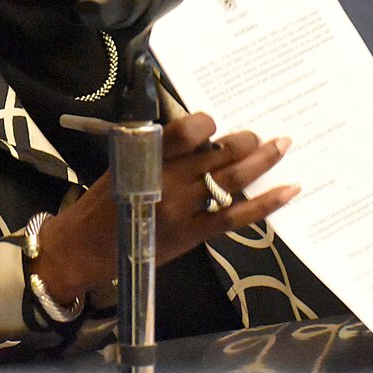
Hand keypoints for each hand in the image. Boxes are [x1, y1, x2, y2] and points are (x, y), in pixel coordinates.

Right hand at [33, 113, 297, 303]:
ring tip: (281, 146)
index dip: (205, 123)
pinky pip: (236, 216)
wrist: (84, 249)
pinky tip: (288, 190)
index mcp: (145, 159)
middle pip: (217, 154)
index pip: (185, 131)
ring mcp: (184, 210)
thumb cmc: (101, 203)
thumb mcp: (121, 165)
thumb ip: (156, 151)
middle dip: (244, 141)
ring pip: (232, 180)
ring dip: (261, 161)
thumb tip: (197, 137)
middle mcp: (168, 182)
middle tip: (259, 134)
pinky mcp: (194, 235)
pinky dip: (265, 203)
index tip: (212, 124)